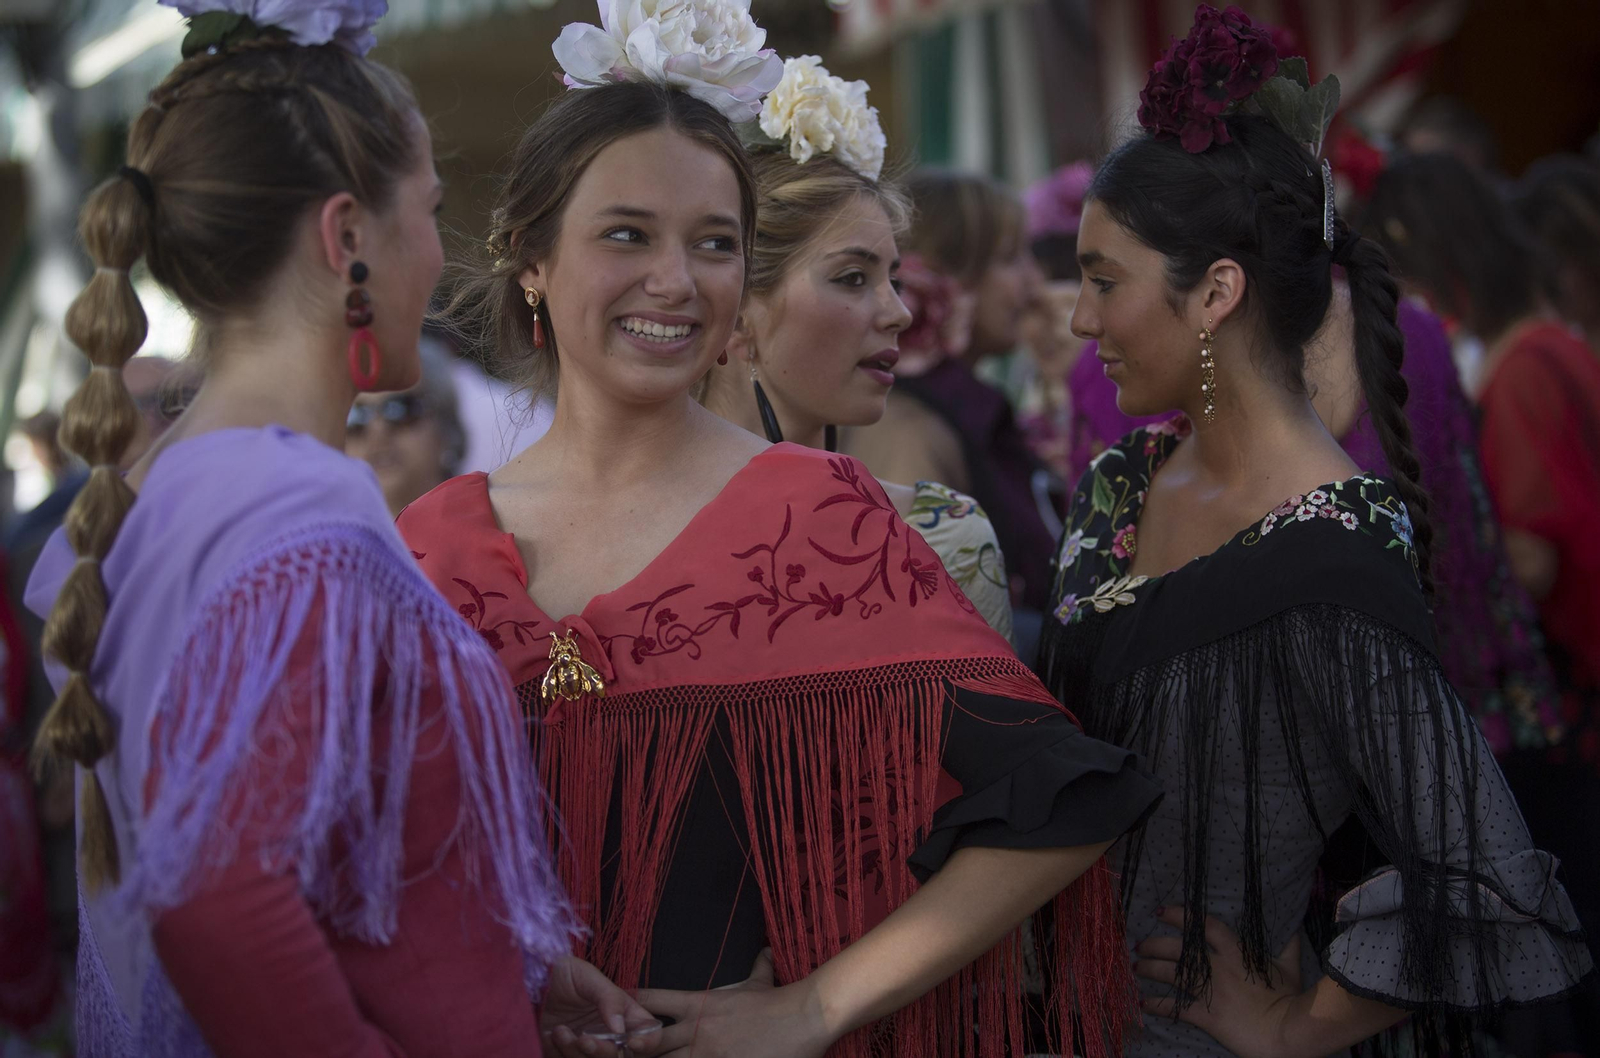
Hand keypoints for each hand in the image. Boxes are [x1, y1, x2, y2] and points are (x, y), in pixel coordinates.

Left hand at [541, 955, 664, 1056]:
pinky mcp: (565, 1054)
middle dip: (603, 1051)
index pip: (648, 1033)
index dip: (647, 1042)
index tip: (632, 1041)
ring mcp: (588, 1046)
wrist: (532, 980)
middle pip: (620, 1056)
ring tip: (561, 1030)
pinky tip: (554, 1033)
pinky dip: (562, 1053)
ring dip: (578, 1052)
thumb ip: (609, 999)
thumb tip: (620, 1028)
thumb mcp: (589, 977)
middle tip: (585, 1039)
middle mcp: (610, 1034)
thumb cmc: (565, 973)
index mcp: (625, 1013)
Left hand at [635, 949, 831, 1057]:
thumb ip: (757, 966)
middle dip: (631, 1048)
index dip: (628, 1005)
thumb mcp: (761, 981)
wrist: (803, 1018)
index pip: (651, 1000)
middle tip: (621, 1050)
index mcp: (698, 1004)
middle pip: (645, 1042)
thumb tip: (765, 951)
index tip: (615, 1008)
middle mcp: (695, 1030)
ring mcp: (706, 1055)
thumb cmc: (779, 1002)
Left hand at [1134, 906, 1303, 1057]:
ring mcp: (1209, 991)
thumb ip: (1288, 947)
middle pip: (1177, 949)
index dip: (1180, 915)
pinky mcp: (1206, 1016)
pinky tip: (1143, 1003)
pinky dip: (1157, 1005)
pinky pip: (1175, 1008)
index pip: (1202, 925)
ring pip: (1171, 974)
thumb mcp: (1291, 968)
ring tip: (1137, 966)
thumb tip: (1295, 928)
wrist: (1288, 1031)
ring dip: (1150, 969)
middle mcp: (1217, 967)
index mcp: (1236, 952)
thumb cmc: (1291, 999)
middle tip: (1140, 944)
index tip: (1162, 911)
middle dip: (1155, 944)